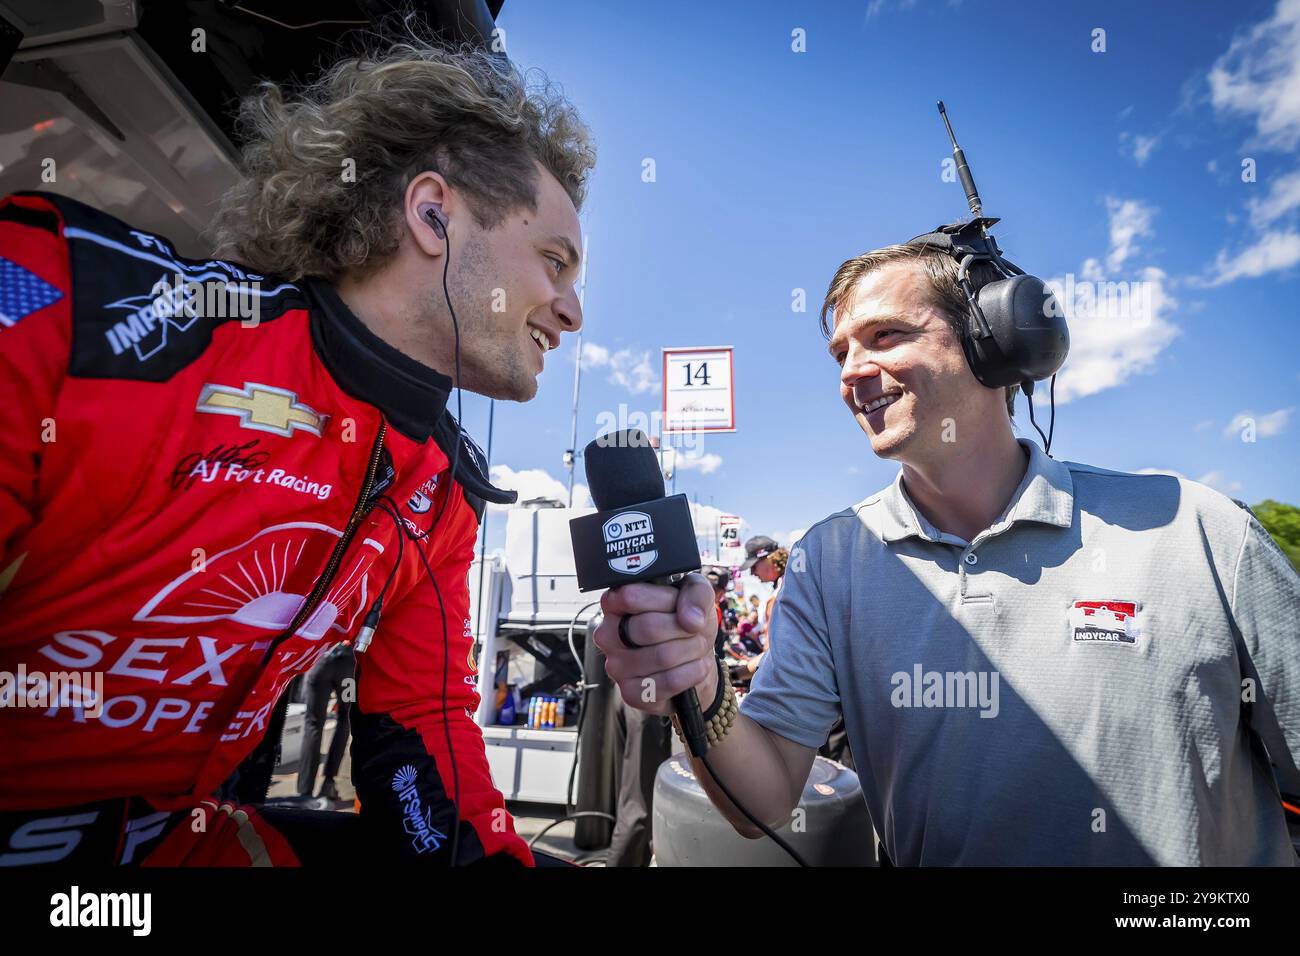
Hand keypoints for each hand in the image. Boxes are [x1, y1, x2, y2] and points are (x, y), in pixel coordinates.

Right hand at [594, 573, 717, 716]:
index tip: (679, 605)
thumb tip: (692, 620)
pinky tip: (696, 666)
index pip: (630, 597)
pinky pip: (668, 682)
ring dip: (692, 650)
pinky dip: (692, 673)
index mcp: (614, 604)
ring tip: (696, 648)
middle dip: (684, 629)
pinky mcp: (631, 693)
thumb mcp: (696, 594)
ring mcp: (616, 666)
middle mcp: (607, 635)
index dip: (665, 600)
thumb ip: (696, 593)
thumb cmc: (686, 622)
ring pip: (663, 656)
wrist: (696, 660)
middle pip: (648, 627)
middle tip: (695, 631)